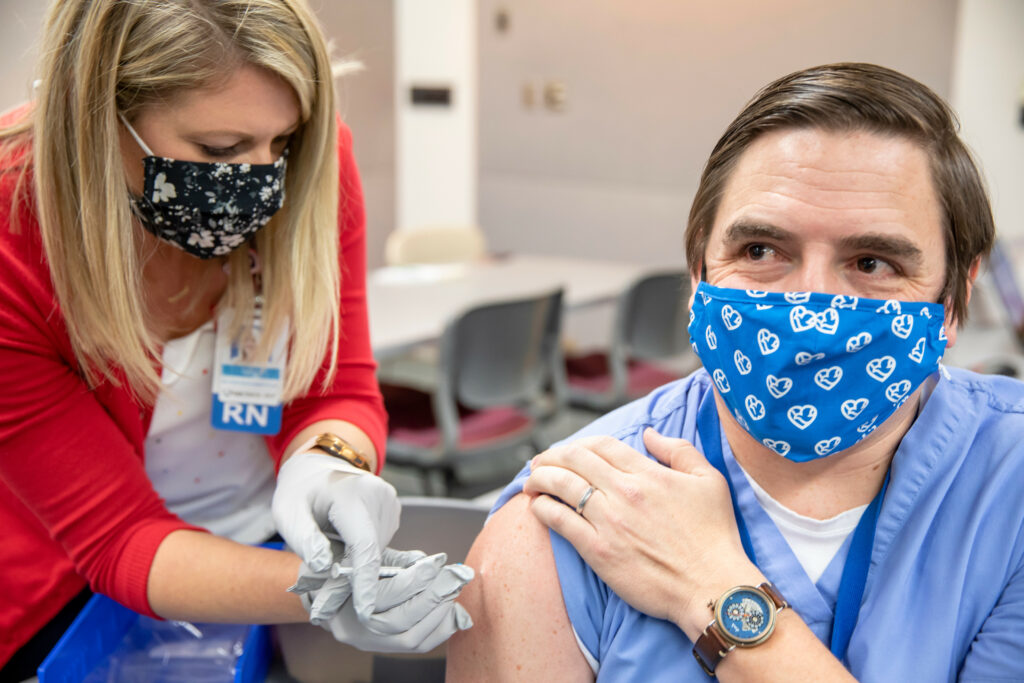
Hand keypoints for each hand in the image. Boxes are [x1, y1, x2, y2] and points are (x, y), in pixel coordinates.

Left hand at [272, 450, 399, 620]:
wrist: (319, 465)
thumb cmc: (300, 491)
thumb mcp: (288, 513)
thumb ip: (305, 539)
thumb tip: (326, 568)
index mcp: (352, 496)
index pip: (364, 546)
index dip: (365, 581)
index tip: (365, 611)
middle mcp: (379, 497)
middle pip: (371, 552)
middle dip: (352, 579)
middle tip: (325, 600)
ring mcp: (390, 503)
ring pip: (377, 550)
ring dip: (356, 565)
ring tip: (330, 559)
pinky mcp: (393, 510)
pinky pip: (380, 542)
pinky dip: (363, 553)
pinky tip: (344, 545)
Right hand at [289, 547, 473, 652]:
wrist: (320, 586)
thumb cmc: (343, 560)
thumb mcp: (363, 551)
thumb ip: (396, 559)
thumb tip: (430, 563)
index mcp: (340, 599)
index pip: (385, 595)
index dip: (416, 578)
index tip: (438, 562)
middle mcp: (351, 628)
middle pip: (400, 621)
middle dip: (433, 598)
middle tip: (454, 578)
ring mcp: (365, 642)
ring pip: (410, 639)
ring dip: (439, 614)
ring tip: (453, 590)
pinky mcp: (380, 647)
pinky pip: (416, 645)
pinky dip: (439, 628)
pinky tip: (452, 609)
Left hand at [524, 429, 760, 636]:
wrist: (711, 587)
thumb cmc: (714, 537)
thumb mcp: (709, 481)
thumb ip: (679, 450)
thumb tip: (649, 434)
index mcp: (648, 474)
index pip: (602, 445)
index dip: (580, 443)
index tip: (570, 450)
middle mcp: (624, 493)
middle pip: (575, 460)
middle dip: (551, 456)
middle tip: (540, 462)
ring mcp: (609, 522)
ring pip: (561, 486)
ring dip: (539, 478)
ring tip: (530, 480)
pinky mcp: (598, 551)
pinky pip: (560, 522)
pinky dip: (542, 508)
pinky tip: (535, 506)